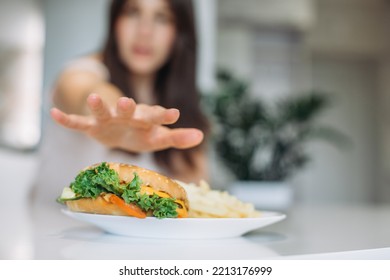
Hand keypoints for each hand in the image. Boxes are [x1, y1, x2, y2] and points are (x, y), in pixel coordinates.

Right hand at [50, 94, 203, 151]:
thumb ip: (178, 137)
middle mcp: (127, 116)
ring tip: (93, 97)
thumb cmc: (143, 132)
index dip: (164, 115)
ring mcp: (109, 120)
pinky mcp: (93, 127)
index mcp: (145, 119)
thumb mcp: (159, 137)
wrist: (121, 130)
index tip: (174, 114)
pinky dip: (67, 119)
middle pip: (128, 110)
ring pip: (102, 112)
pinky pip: (79, 124)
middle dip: (127, 107)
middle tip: (126, 100)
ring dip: (98, 105)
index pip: (156, 116)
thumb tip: (201, 136)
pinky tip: (53, 112)